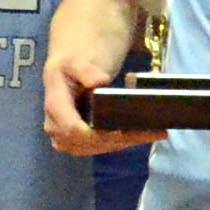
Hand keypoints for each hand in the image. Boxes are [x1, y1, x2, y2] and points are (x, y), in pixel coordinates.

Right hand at [43, 41, 165, 155]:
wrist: (65, 76)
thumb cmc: (69, 67)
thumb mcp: (74, 61)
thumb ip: (85, 70)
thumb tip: (99, 82)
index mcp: (55, 108)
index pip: (74, 130)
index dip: (98, 134)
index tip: (121, 131)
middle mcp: (58, 129)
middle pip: (91, 143)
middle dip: (121, 139)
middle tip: (150, 131)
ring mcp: (68, 140)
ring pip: (101, 147)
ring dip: (128, 142)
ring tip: (155, 133)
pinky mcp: (81, 144)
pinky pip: (104, 146)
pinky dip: (126, 141)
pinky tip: (146, 134)